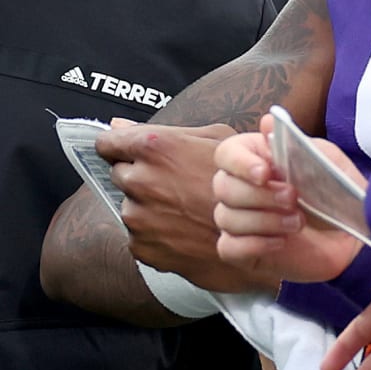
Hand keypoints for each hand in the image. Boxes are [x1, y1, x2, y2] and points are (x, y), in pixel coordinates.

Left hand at [98, 120, 271, 292]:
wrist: (263, 233)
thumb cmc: (244, 181)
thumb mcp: (213, 139)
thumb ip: (163, 131)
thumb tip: (118, 123)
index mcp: (154, 147)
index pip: (107, 142)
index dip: (117, 146)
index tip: (125, 152)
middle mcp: (140, 181)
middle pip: (119, 174)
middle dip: (138, 176)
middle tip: (171, 183)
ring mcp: (139, 217)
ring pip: (130, 206)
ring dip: (147, 206)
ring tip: (183, 210)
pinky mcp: (143, 247)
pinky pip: (139, 235)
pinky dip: (155, 233)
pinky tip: (183, 229)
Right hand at [212, 118, 364, 284]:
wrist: (350, 235)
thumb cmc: (333, 191)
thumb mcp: (324, 161)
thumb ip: (296, 143)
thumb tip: (267, 122)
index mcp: (254, 158)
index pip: (226, 154)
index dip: (240, 163)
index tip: (265, 173)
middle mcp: (238, 187)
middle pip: (223, 187)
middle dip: (260, 195)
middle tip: (293, 198)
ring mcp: (237, 220)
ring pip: (226, 217)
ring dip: (264, 221)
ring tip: (297, 222)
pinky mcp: (241, 250)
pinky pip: (228, 247)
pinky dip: (254, 244)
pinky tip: (281, 242)